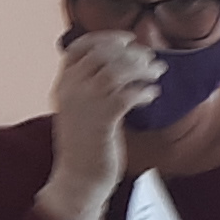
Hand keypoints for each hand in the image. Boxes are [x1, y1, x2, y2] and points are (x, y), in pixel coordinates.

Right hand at [32, 36, 153, 219]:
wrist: (77, 181)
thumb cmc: (83, 148)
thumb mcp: (78, 111)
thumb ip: (88, 88)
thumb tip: (117, 67)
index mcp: (63, 85)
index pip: (79, 47)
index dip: (106, 38)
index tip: (127, 39)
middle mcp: (71, 89)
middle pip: (103, 53)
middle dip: (131, 52)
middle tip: (150, 59)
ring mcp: (85, 103)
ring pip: (118, 69)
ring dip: (142, 68)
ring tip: (156, 74)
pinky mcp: (103, 119)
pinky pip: (129, 93)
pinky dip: (144, 91)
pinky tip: (152, 96)